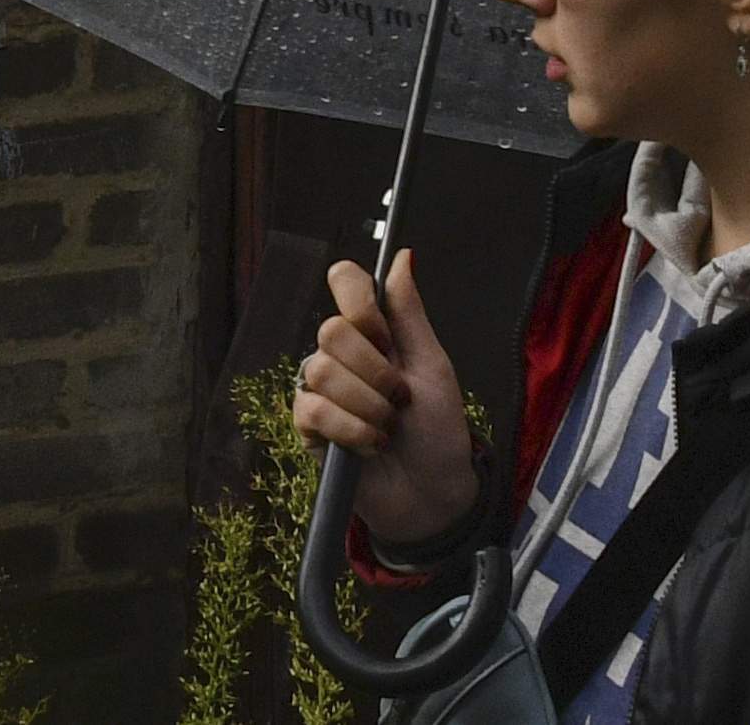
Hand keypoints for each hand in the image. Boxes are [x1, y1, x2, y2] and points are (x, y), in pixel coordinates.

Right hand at [294, 249, 478, 549]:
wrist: (435, 494)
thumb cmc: (440, 431)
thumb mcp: (434, 367)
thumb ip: (411, 314)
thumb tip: (402, 256)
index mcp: (374, 334)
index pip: (344, 283)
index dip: (357, 298)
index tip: (383, 332)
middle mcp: (342, 355)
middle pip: (331, 330)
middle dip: (374, 370)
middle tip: (398, 395)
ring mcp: (322, 390)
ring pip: (322, 372)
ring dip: (368, 406)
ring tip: (389, 427)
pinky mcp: (309, 427)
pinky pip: (314, 409)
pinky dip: (352, 429)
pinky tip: (371, 444)